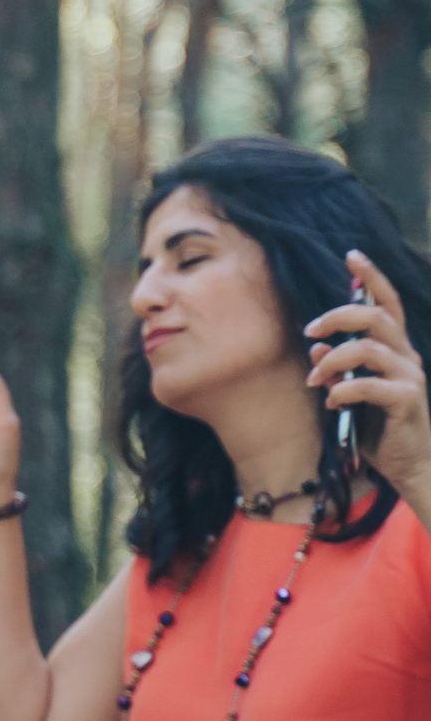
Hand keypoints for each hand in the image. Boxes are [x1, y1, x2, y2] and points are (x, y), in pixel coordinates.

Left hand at [305, 248, 430, 508]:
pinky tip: (331, 401)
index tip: (351, 255)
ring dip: (333, 359)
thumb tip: (316, 344)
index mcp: (394, 349)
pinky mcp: (408, 401)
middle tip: (310, 329)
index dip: (372, 278)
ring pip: (369, 349)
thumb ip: (337, 368)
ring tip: (315, 379)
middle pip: (377, 317)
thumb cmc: (379, 427)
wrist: (410, 465)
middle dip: (339, 316)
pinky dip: (344, 390)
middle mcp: (406, 357)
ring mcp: (410, 377)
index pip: (387, 305)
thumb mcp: (351, 393)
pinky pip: (371, 386)